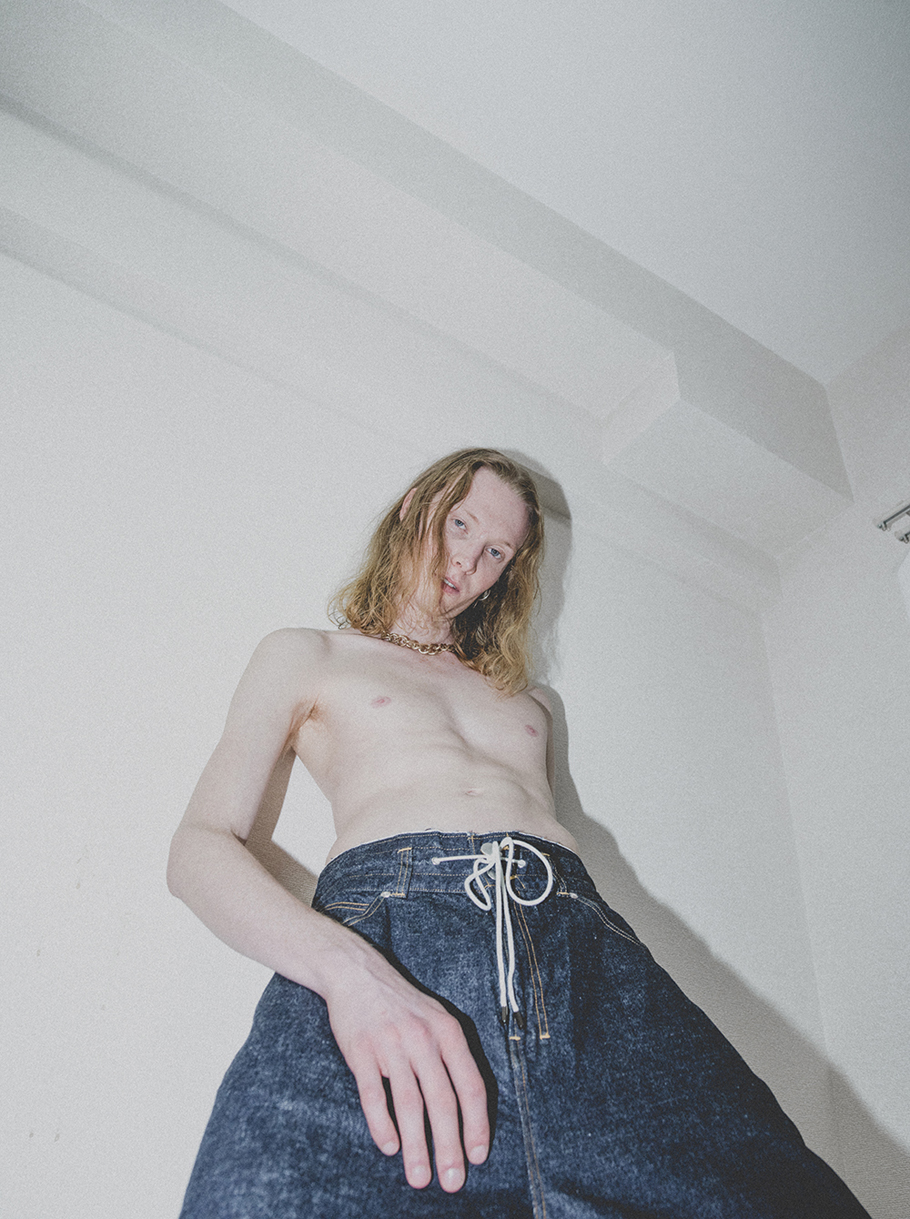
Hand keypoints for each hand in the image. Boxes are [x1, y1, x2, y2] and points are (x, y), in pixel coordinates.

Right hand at [325, 952, 489, 1191]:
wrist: (357, 972)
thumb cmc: (402, 1004)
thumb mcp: (436, 1018)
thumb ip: (452, 1057)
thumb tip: (468, 1110)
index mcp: (448, 1031)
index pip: (471, 1085)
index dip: (477, 1124)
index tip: (478, 1157)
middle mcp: (423, 1038)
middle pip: (442, 1101)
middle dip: (449, 1146)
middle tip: (452, 1182)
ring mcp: (391, 1044)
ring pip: (409, 1104)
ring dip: (416, 1146)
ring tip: (420, 1178)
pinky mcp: (361, 1050)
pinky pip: (373, 1094)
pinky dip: (382, 1124)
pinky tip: (389, 1147)